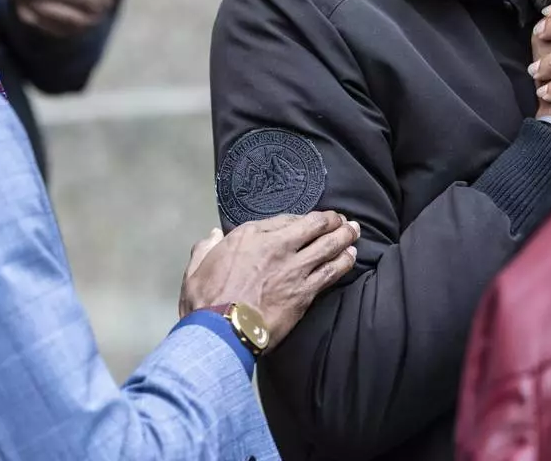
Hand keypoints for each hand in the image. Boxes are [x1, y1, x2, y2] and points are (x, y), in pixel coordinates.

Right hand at [179, 212, 360, 351]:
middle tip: (342, 220)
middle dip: (331, 221)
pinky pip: (331, 271)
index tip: (307, 222)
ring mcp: (293, 268)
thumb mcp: (195, 269)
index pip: (284, 220)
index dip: (301, 220)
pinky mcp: (304, 291)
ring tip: (354, 232)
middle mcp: (275, 246)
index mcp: (249, 236)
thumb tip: (213, 235)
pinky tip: (351, 256)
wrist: (220, 331)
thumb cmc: (205, 301)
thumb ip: (205, 248)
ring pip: (327, 246)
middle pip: (313, 226)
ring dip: (344, 237)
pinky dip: (344, 261)